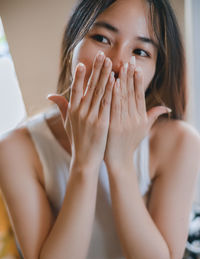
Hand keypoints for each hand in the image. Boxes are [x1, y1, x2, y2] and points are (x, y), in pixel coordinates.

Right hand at [48, 51, 114, 168]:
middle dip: (96, 70)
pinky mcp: (102, 123)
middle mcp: (81, 112)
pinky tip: (116, 81)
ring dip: (105, 76)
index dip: (79, 76)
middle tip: (102, 55)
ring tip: (110, 62)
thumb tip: (50, 94)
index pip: (76, 89)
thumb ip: (61, 107)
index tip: (83, 63)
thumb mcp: (67, 123)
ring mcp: (91, 117)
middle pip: (90, 87)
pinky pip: (107, 104)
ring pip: (100, 93)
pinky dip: (111, 91)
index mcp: (72, 111)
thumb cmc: (77, 140)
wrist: (85, 159)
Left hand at [104, 60, 170, 166]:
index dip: (137, 80)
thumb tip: (166, 107)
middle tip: (129, 60)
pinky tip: (111, 82)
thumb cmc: (129, 144)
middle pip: (132, 93)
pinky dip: (113, 94)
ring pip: (123, 98)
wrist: (118, 160)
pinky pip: (113, 107)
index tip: (135, 66)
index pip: (139, 95)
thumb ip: (152, 116)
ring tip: (120, 66)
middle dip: (130, 76)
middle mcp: (134, 119)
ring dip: (121, 81)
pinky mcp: (113, 126)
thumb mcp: (143, 130)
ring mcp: (123, 122)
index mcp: (141, 118)